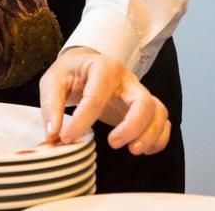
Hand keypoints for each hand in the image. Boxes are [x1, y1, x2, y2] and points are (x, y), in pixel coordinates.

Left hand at [39, 46, 170, 155]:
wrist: (85, 64)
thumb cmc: (71, 73)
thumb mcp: (53, 80)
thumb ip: (51, 104)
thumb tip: (53, 133)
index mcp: (103, 68)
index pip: (96, 97)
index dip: (82, 121)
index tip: (66, 139)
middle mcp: (127, 79)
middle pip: (143, 101)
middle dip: (132, 127)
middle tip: (113, 143)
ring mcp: (138, 92)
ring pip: (158, 111)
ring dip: (150, 134)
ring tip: (133, 150)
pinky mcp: (143, 106)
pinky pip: (162, 120)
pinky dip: (159, 137)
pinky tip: (143, 149)